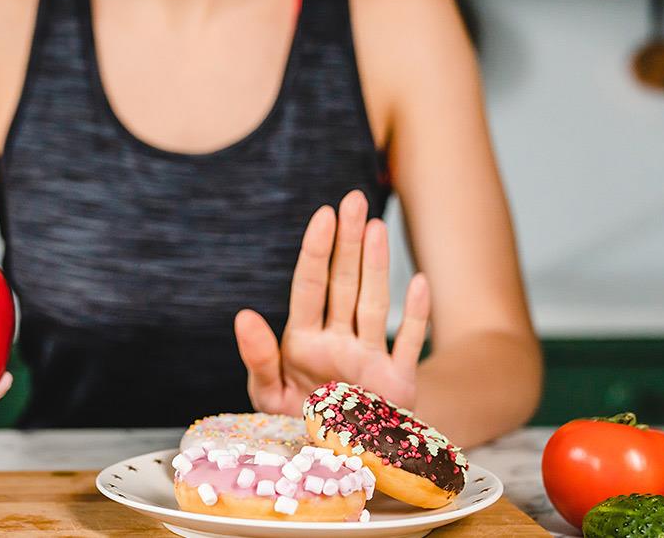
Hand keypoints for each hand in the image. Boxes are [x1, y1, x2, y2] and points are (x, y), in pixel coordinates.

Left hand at [235, 190, 430, 414]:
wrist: (338, 464)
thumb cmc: (298, 424)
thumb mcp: (268, 395)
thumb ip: (258, 357)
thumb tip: (244, 314)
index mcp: (303, 341)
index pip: (309, 287)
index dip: (316, 251)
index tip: (323, 215)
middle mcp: (338, 341)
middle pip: (343, 284)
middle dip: (348, 242)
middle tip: (354, 199)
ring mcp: (370, 358)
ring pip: (373, 304)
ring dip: (376, 267)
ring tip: (375, 226)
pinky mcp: (397, 383)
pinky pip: (408, 344)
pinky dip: (415, 316)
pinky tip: (419, 282)